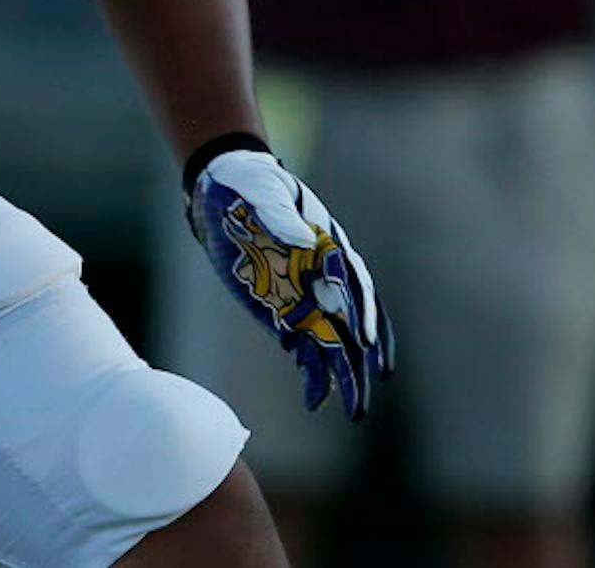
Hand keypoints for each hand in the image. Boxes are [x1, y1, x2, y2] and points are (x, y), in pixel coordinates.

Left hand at [187, 148, 392, 418]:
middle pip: (352, 320)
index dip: (361, 311)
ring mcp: (307, 298)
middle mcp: (326, 276)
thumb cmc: (248, 184)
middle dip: (364, 355)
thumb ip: (281, 215)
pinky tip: (315, 402)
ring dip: (347, 376)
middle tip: (373, 385)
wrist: (222, 191)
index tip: (366, 339)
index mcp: (329, 244)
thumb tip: (303, 242)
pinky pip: (305, 350)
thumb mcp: (262, 191)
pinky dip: (313, 376)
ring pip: (335, 343)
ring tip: (356, 411)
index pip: (352, 282)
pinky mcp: (285, 314)